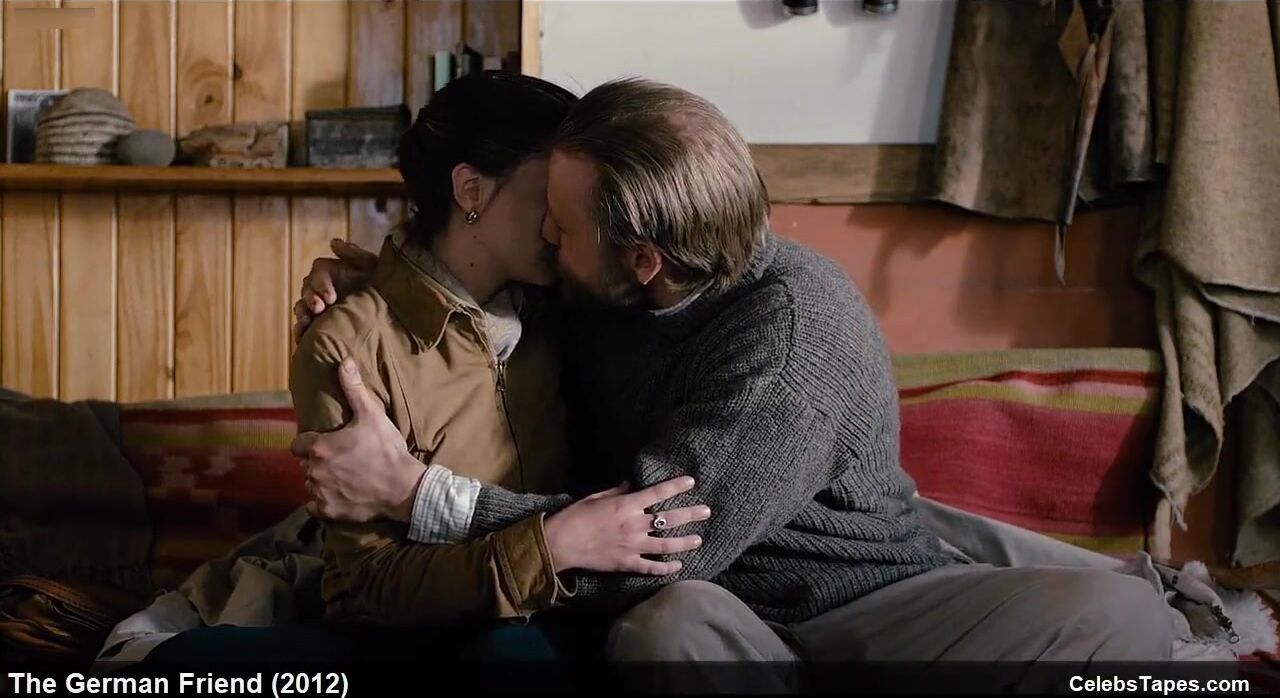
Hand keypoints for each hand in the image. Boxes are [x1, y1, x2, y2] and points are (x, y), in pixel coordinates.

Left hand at [290, 357, 424, 522]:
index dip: (310, 442)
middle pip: (304, 465)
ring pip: (310, 484)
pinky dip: (324, 502)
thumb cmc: (386, 449)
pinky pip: (316, 506)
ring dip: (321, 480)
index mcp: (318, 447)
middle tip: (339, 458)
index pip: (298, 444)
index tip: (326, 442)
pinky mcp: (329, 511)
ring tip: (341, 476)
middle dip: (316, 461)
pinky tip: (340, 495)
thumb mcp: (372, 414)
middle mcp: (314, 471)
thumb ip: (353, 388)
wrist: (404, 487)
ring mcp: (320, 493)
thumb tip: (344, 361)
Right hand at [293, 238, 378, 341]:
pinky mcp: (320, 325)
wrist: (394, 310)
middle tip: (319, 309)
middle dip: (311, 299)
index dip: (321, 284)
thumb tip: (333, 242)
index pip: (318, 273)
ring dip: (302, 314)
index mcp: (332, 273)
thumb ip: (354, 253)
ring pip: (302, 308)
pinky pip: (304, 328)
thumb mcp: (373, 266)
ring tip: (307, 323)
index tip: (330, 297)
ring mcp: (320, 308)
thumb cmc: (383, 284)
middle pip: (307, 290)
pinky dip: (301, 331)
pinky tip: (302, 337)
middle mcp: (322, 289)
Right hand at [543, 477, 711, 574]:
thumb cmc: (576, 516)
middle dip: (691, 514)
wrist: (561, 543)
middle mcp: (634, 525)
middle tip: (706, 511)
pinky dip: (666, 568)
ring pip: (666, 545)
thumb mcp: (597, 497)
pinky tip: (678, 566)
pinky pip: (651, 568)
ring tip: (699, 539)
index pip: (657, 493)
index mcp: (626, 506)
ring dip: (685, 542)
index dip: (676, 486)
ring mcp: (632, 546)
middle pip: (669, 519)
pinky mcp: (626, 564)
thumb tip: (633, 485)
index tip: (691, 481)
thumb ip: (618, 492)